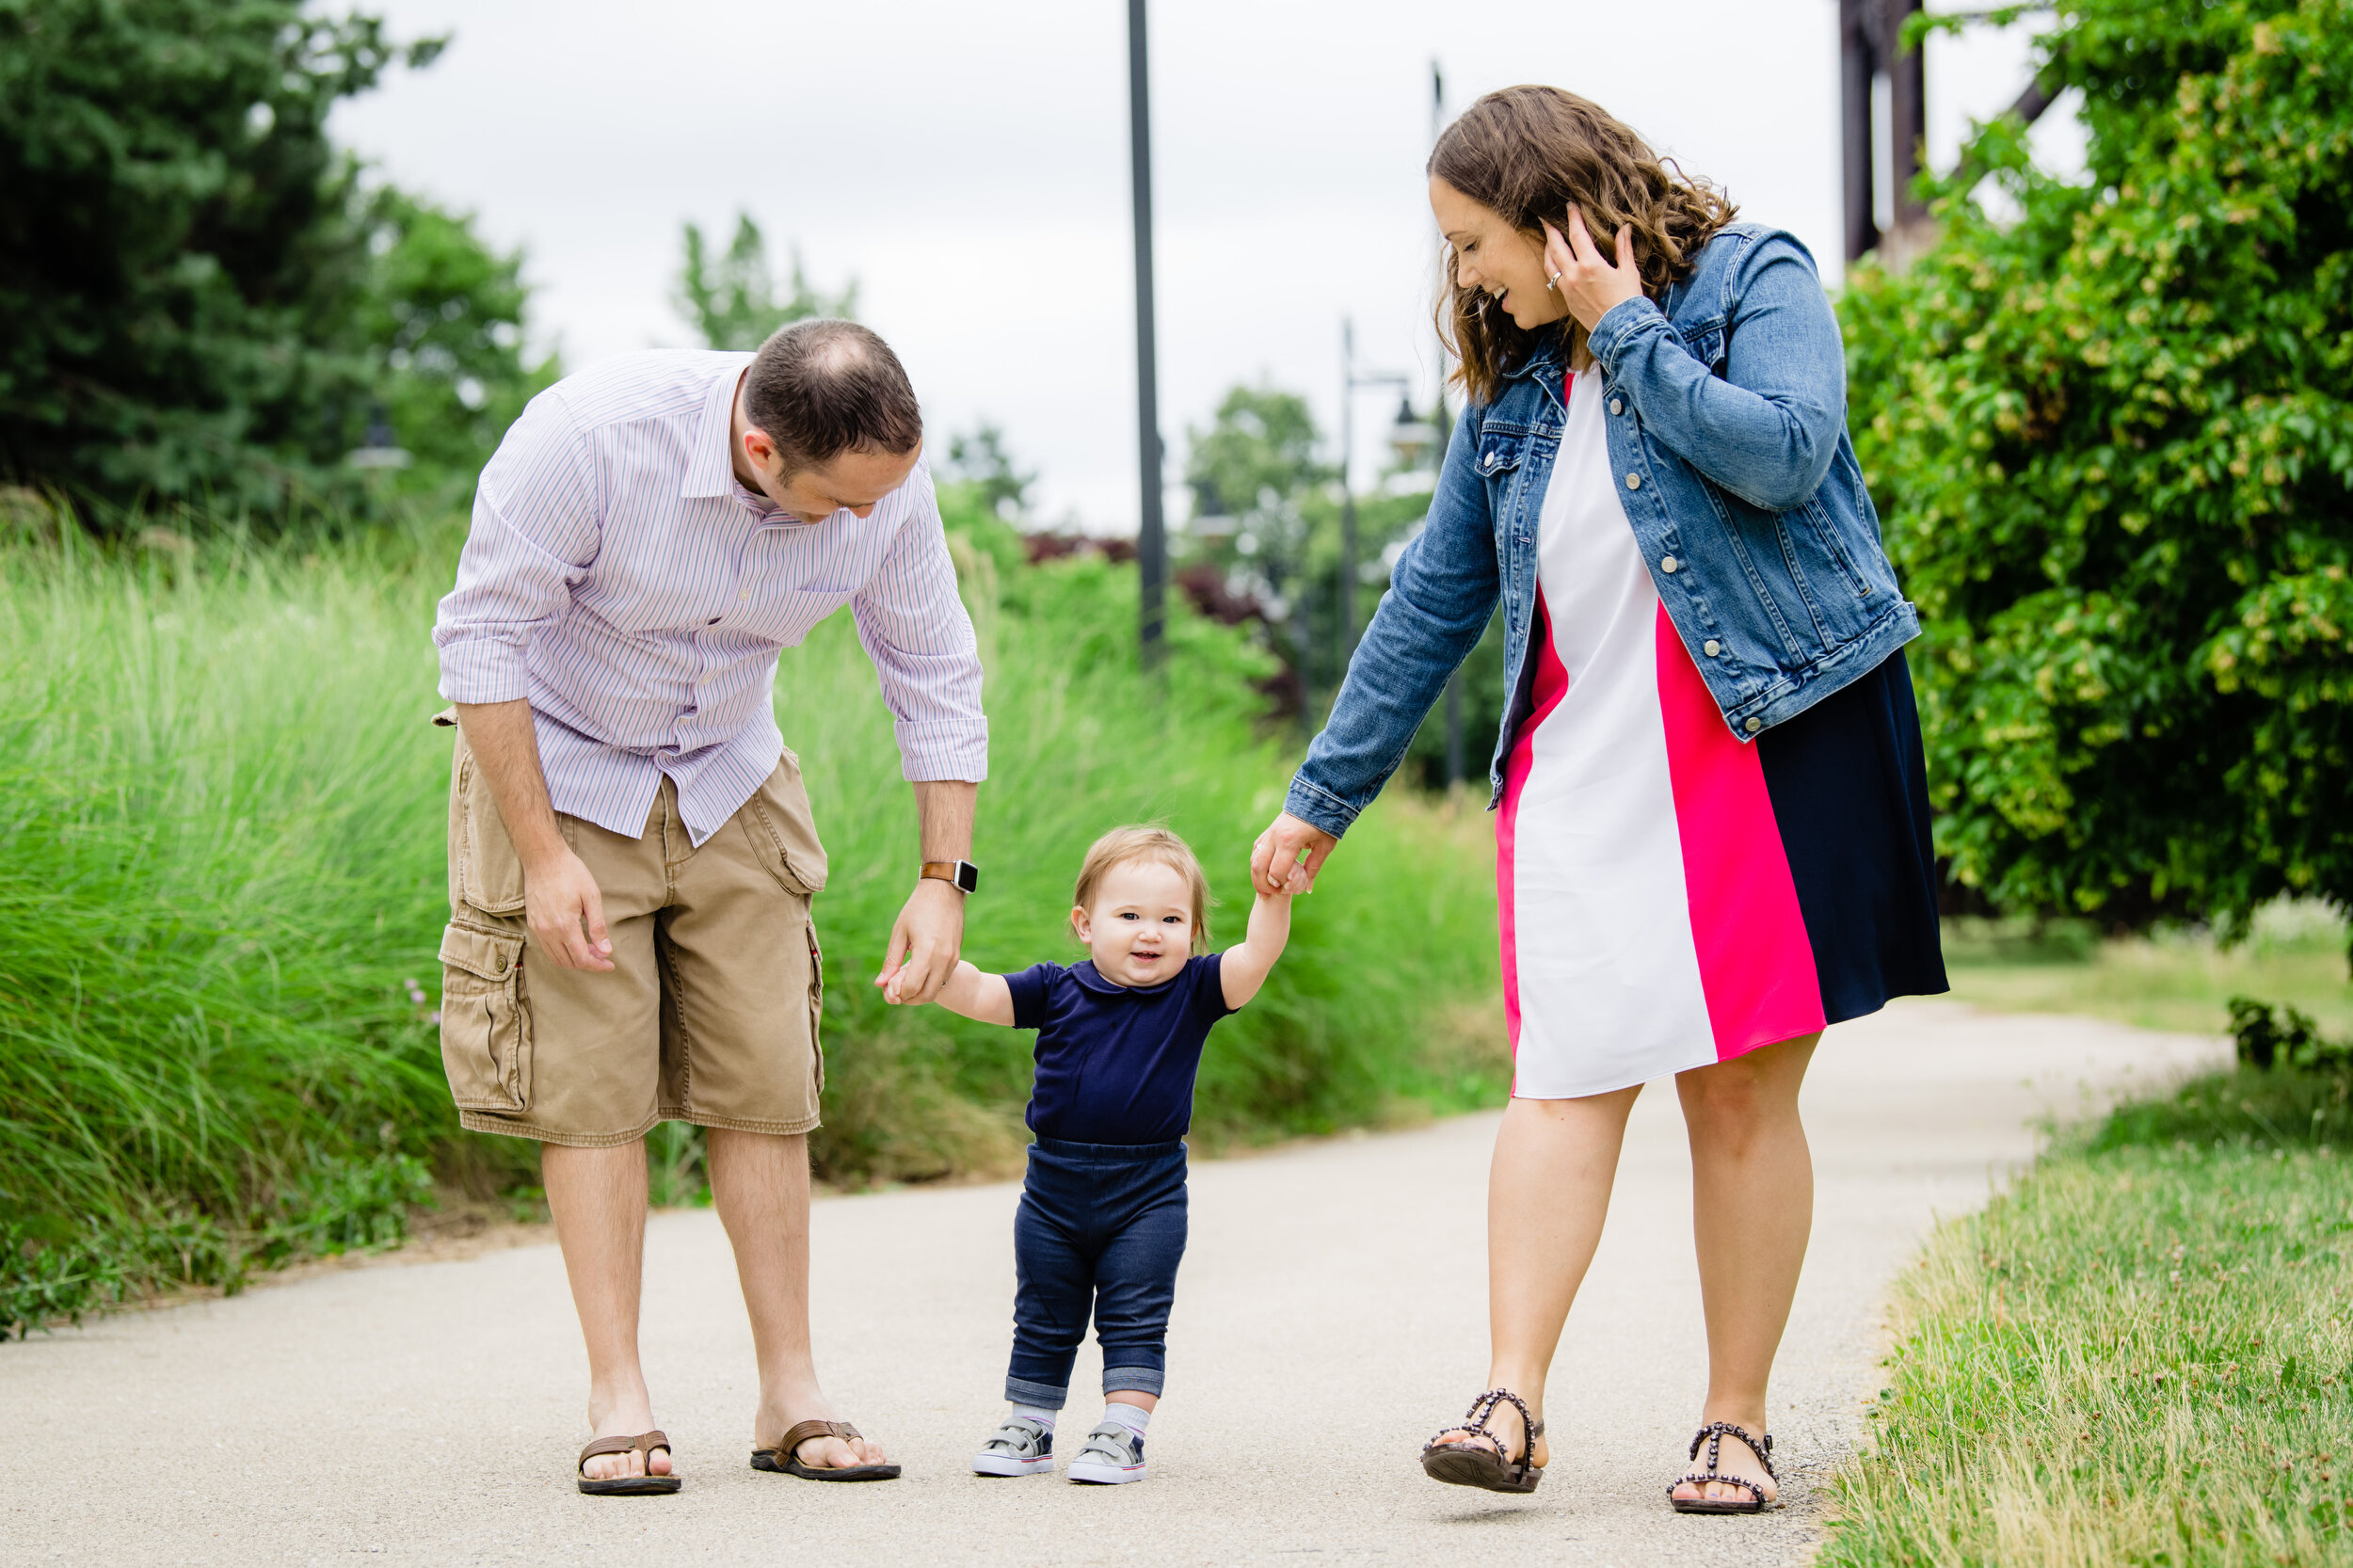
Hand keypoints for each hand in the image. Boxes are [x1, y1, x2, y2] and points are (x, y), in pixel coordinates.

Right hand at [524, 846, 613, 970]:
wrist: (543, 859)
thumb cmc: (570, 873)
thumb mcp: (591, 897)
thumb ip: (598, 926)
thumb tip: (606, 951)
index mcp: (564, 925)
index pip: (582, 958)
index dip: (598, 965)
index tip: (610, 964)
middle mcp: (548, 931)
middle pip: (569, 962)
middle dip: (588, 963)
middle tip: (602, 955)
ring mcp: (538, 929)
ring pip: (556, 959)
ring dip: (574, 960)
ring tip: (590, 950)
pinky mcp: (533, 924)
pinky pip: (547, 948)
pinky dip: (561, 953)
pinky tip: (574, 943)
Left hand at [875, 877, 964, 1003]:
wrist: (944, 890)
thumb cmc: (918, 908)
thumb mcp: (899, 933)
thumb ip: (891, 961)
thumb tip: (880, 983)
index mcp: (927, 953)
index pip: (912, 987)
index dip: (897, 993)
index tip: (887, 987)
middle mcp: (943, 959)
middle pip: (927, 995)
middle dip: (909, 999)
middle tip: (896, 992)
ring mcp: (953, 958)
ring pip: (937, 989)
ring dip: (921, 992)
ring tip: (905, 983)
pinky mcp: (957, 955)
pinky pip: (943, 978)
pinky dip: (930, 982)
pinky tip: (918, 973)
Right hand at [1250, 812, 1337, 896]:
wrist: (1318, 798)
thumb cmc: (1325, 824)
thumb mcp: (1323, 847)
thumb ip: (1313, 869)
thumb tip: (1307, 890)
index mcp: (1289, 841)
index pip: (1276, 871)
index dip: (1279, 884)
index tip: (1286, 889)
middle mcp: (1275, 837)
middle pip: (1258, 866)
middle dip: (1262, 884)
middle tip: (1271, 893)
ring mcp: (1269, 833)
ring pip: (1254, 858)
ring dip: (1257, 874)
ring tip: (1267, 886)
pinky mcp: (1268, 831)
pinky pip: (1256, 849)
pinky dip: (1258, 863)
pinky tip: (1265, 871)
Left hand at [1541, 208, 1643, 333]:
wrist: (1621, 331)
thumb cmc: (1628, 300)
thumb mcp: (1629, 270)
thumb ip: (1623, 247)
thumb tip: (1624, 228)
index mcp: (1590, 265)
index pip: (1577, 234)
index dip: (1573, 218)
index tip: (1569, 206)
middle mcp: (1574, 275)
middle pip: (1556, 246)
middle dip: (1551, 230)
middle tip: (1545, 218)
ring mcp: (1567, 289)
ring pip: (1549, 264)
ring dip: (1547, 248)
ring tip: (1548, 239)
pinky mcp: (1566, 300)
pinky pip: (1553, 279)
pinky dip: (1551, 266)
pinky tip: (1553, 262)